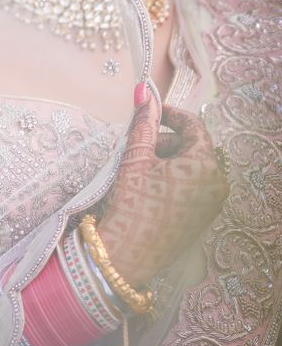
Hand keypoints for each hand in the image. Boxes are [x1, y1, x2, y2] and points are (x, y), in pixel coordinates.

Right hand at [97, 83, 227, 285]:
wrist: (129, 254)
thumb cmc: (132, 203)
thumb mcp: (134, 158)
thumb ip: (142, 123)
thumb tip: (143, 90)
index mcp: (204, 163)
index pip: (193, 126)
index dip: (170, 115)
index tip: (149, 113)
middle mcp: (217, 182)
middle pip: (193, 147)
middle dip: (165, 142)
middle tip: (136, 149)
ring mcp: (213, 202)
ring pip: (192, 168)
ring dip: (168, 161)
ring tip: (139, 172)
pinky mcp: (204, 218)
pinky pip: (193, 187)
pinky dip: (173, 180)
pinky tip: (148, 189)